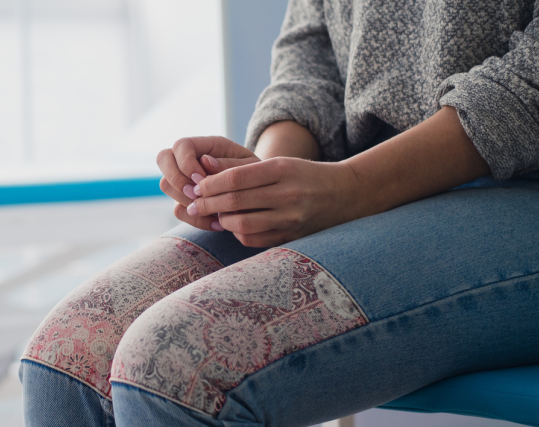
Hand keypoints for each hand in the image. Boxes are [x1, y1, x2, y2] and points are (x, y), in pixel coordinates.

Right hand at [156, 136, 258, 229]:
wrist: (263, 195)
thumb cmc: (259, 176)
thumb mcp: (252, 168)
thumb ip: (230, 164)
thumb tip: (205, 161)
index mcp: (207, 145)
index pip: (181, 145)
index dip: (186, 163)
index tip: (201, 180)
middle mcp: (190, 160)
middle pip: (163, 159)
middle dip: (176, 179)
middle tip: (196, 195)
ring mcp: (185, 180)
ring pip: (166, 185)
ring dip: (185, 200)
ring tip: (212, 211)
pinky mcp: (187, 201)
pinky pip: (179, 210)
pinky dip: (195, 219)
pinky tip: (217, 223)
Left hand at [188, 157, 370, 246]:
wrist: (346, 195)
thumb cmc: (304, 176)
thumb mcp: (279, 164)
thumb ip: (242, 168)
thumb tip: (203, 164)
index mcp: (282, 170)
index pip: (236, 178)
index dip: (210, 184)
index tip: (196, 187)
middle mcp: (287, 194)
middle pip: (236, 201)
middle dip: (208, 203)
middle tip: (192, 204)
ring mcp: (291, 219)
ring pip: (243, 224)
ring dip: (222, 220)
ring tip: (213, 215)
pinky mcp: (292, 237)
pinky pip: (255, 239)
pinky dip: (238, 233)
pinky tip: (233, 226)